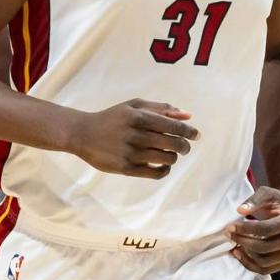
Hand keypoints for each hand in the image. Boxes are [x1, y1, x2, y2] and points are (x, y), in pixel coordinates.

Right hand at [69, 99, 199, 178]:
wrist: (82, 134)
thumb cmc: (113, 117)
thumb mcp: (134, 106)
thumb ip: (161, 108)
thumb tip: (188, 115)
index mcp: (138, 116)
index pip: (172, 125)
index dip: (189, 131)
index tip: (196, 135)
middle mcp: (135, 135)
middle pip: (172, 143)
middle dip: (184, 146)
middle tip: (185, 146)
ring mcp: (130, 153)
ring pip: (166, 159)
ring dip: (174, 157)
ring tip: (171, 154)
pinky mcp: (125, 169)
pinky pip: (155, 173)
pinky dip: (165, 170)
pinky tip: (163, 165)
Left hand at [227, 186, 279, 274]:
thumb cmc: (276, 201)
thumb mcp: (267, 193)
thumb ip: (254, 200)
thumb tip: (241, 211)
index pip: (267, 229)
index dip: (246, 229)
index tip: (231, 226)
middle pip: (266, 247)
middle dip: (243, 241)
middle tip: (229, 234)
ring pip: (265, 262)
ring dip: (245, 254)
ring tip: (233, 244)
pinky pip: (266, 270)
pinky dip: (249, 264)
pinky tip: (239, 253)